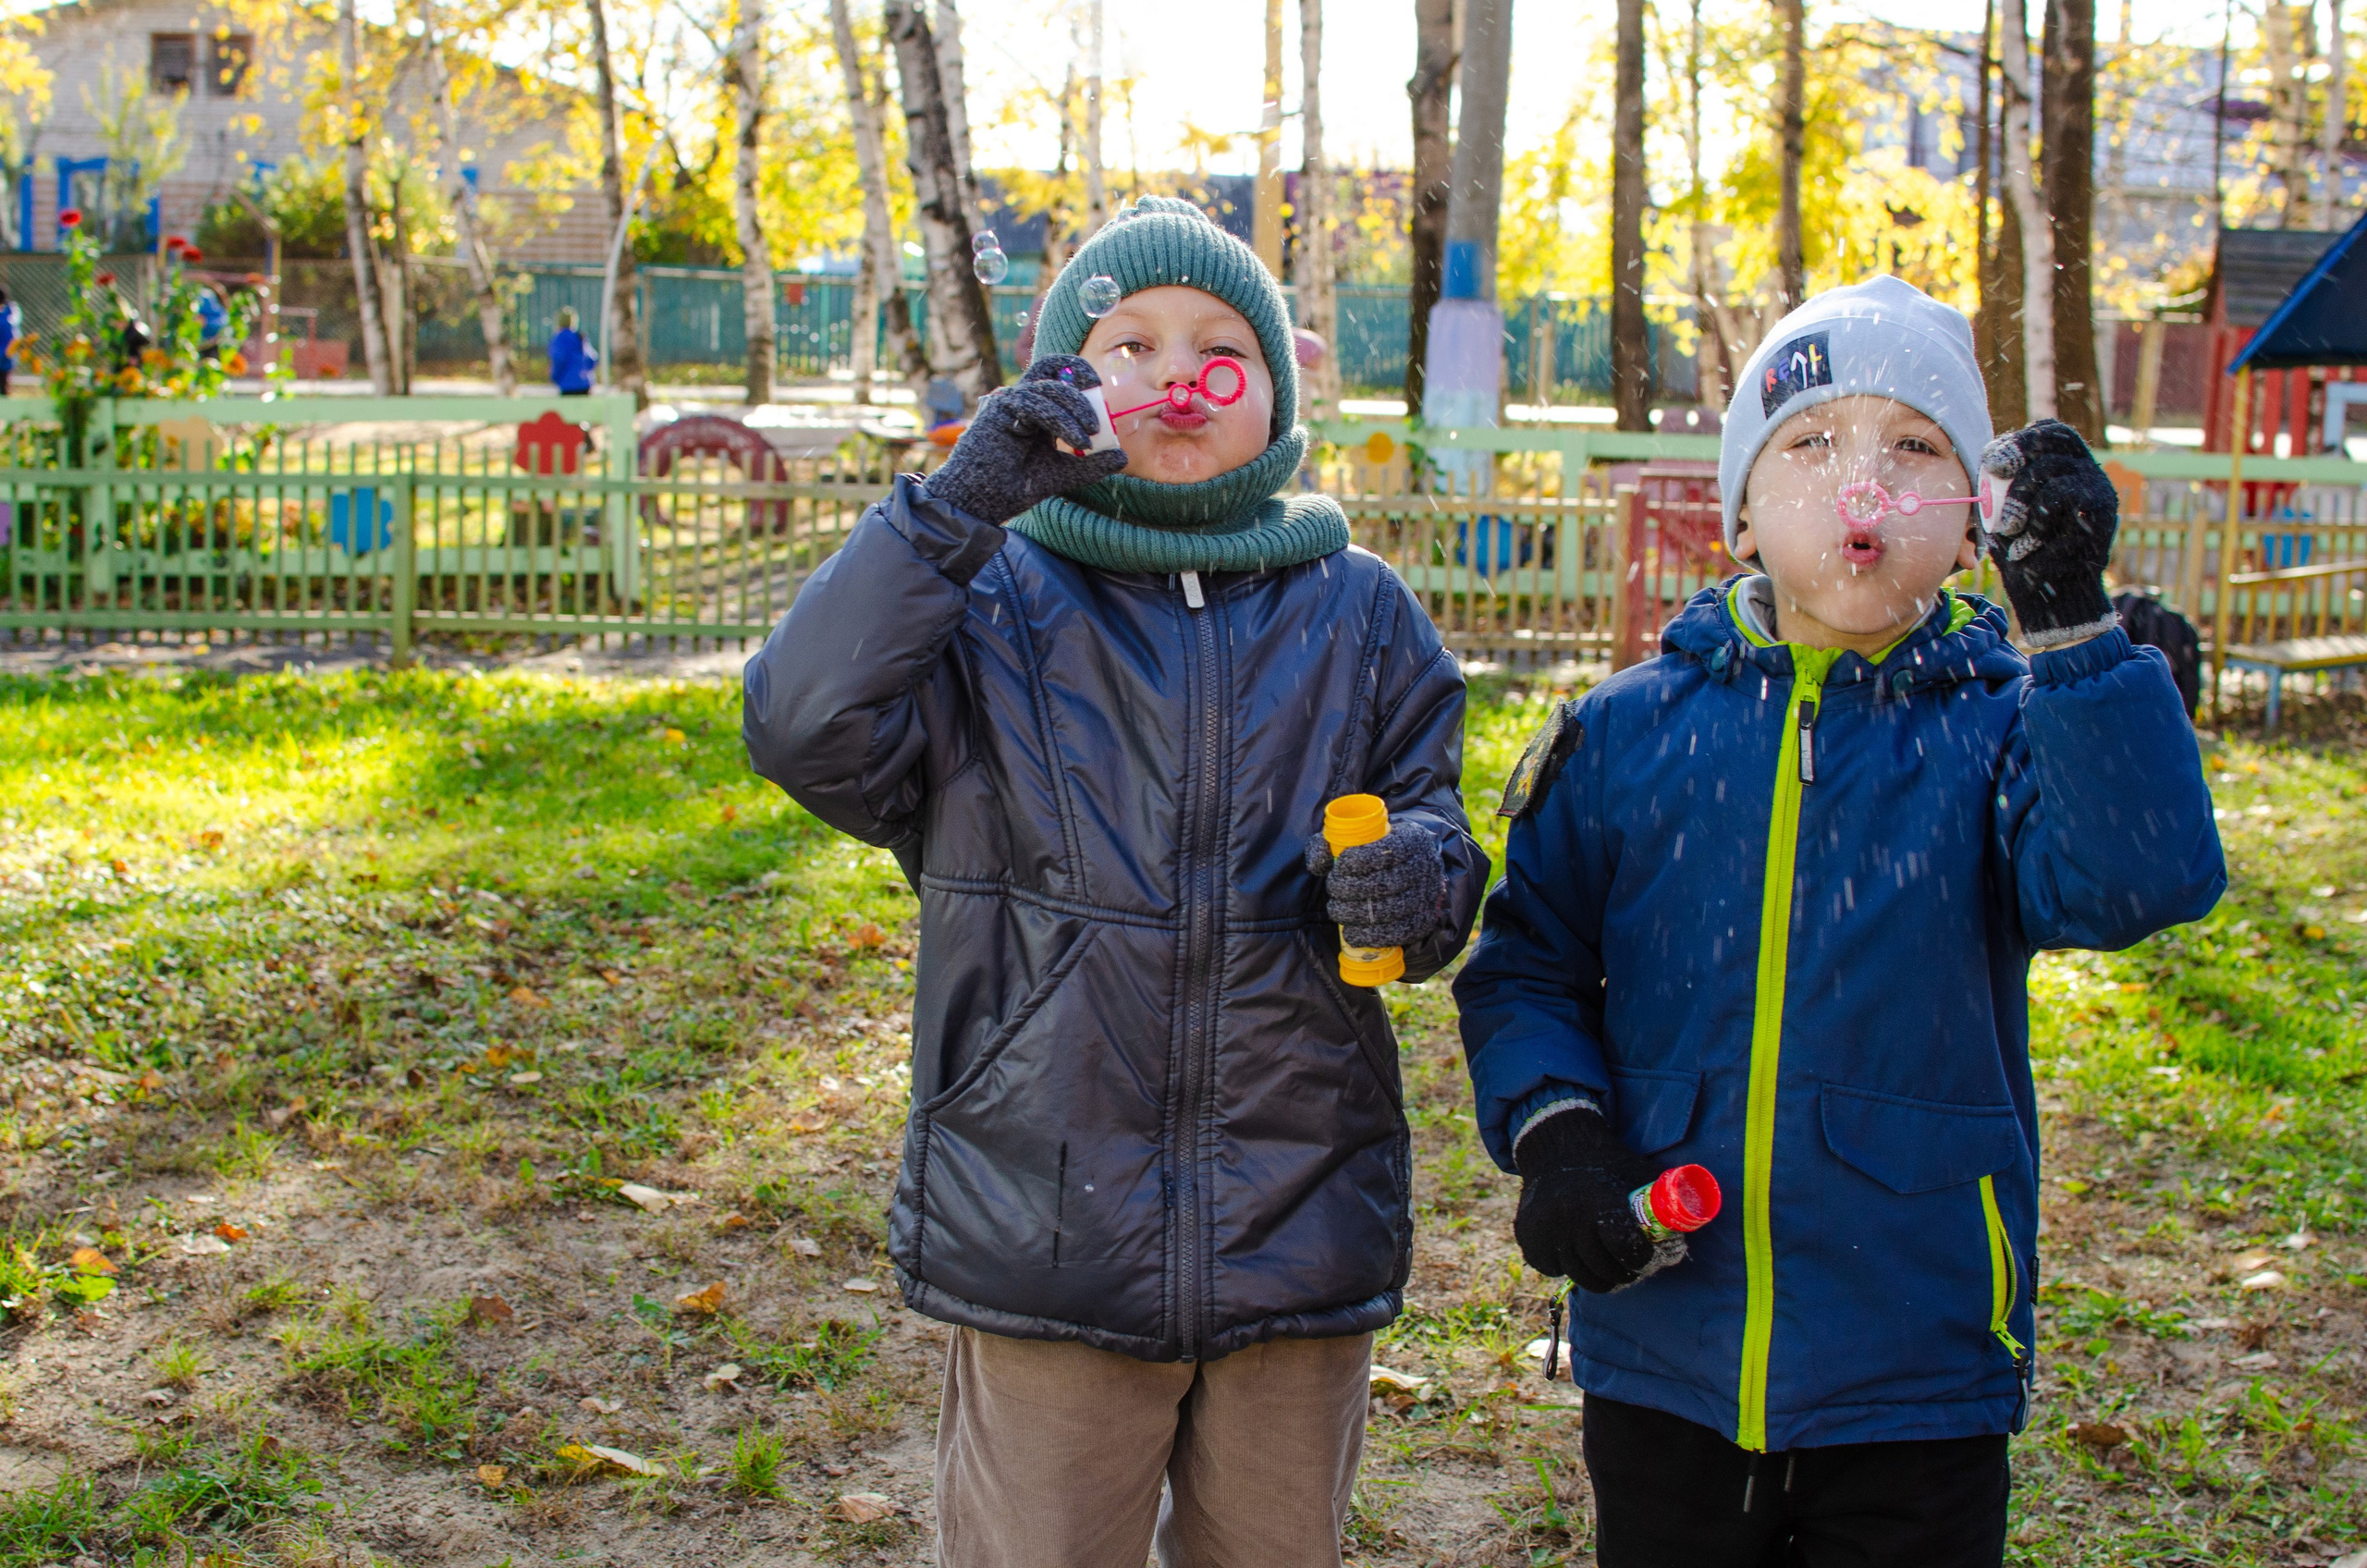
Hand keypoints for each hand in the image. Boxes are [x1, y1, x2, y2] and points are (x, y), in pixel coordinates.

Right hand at [922, 355, 1127, 524]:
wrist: (984, 501)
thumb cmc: (1016, 486)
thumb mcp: (1063, 473)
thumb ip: (1091, 464)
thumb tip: (1123, 456)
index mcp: (1035, 408)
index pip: (1055, 373)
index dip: (1076, 369)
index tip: (1097, 386)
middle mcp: (1020, 400)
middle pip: (1052, 371)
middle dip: (1080, 394)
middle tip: (1097, 425)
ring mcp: (1008, 402)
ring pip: (1048, 388)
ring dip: (1074, 412)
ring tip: (1087, 442)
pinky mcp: (998, 409)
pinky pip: (1035, 402)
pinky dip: (1060, 420)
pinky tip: (1076, 441)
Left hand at [1304, 822, 1443, 948]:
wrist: (1412, 871)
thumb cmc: (1378, 853)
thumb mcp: (1358, 838)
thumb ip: (1330, 844)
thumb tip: (1318, 863)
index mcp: (1413, 840)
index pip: (1388, 851)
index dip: (1360, 860)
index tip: (1340, 865)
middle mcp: (1425, 868)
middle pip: (1385, 884)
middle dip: (1351, 889)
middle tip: (1333, 889)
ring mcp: (1426, 898)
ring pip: (1389, 911)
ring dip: (1355, 914)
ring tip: (1336, 910)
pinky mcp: (1423, 922)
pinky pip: (1396, 933)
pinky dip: (1369, 936)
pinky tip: (1351, 933)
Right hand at [1511, 1106, 1660, 1293]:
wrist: (1556, 1147)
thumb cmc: (1607, 1163)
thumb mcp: (1639, 1174)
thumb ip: (1664, 1203)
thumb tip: (1687, 1239)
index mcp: (1597, 1202)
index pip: (1628, 1251)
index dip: (1644, 1260)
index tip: (1648, 1257)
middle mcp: (1566, 1218)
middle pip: (1604, 1272)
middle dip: (1623, 1272)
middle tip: (1632, 1266)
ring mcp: (1544, 1231)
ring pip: (1579, 1276)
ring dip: (1597, 1273)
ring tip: (1607, 1259)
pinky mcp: (1527, 1239)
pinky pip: (1554, 1270)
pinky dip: (1567, 1265)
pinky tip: (1577, 1248)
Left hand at [1977, 419, 2119, 646]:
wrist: (2053, 596)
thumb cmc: (2024, 550)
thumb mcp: (2004, 513)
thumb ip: (1999, 487)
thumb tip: (1987, 459)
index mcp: (2067, 465)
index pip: (2049, 431)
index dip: (2018, 439)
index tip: (1990, 462)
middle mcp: (2088, 470)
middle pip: (2054, 441)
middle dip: (2017, 458)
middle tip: (1994, 476)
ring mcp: (2099, 489)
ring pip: (2050, 473)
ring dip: (2019, 502)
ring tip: (2009, 531)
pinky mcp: (2102, 513)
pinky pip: (2058, 502)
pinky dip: (2034, 528)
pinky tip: (2025, 550)